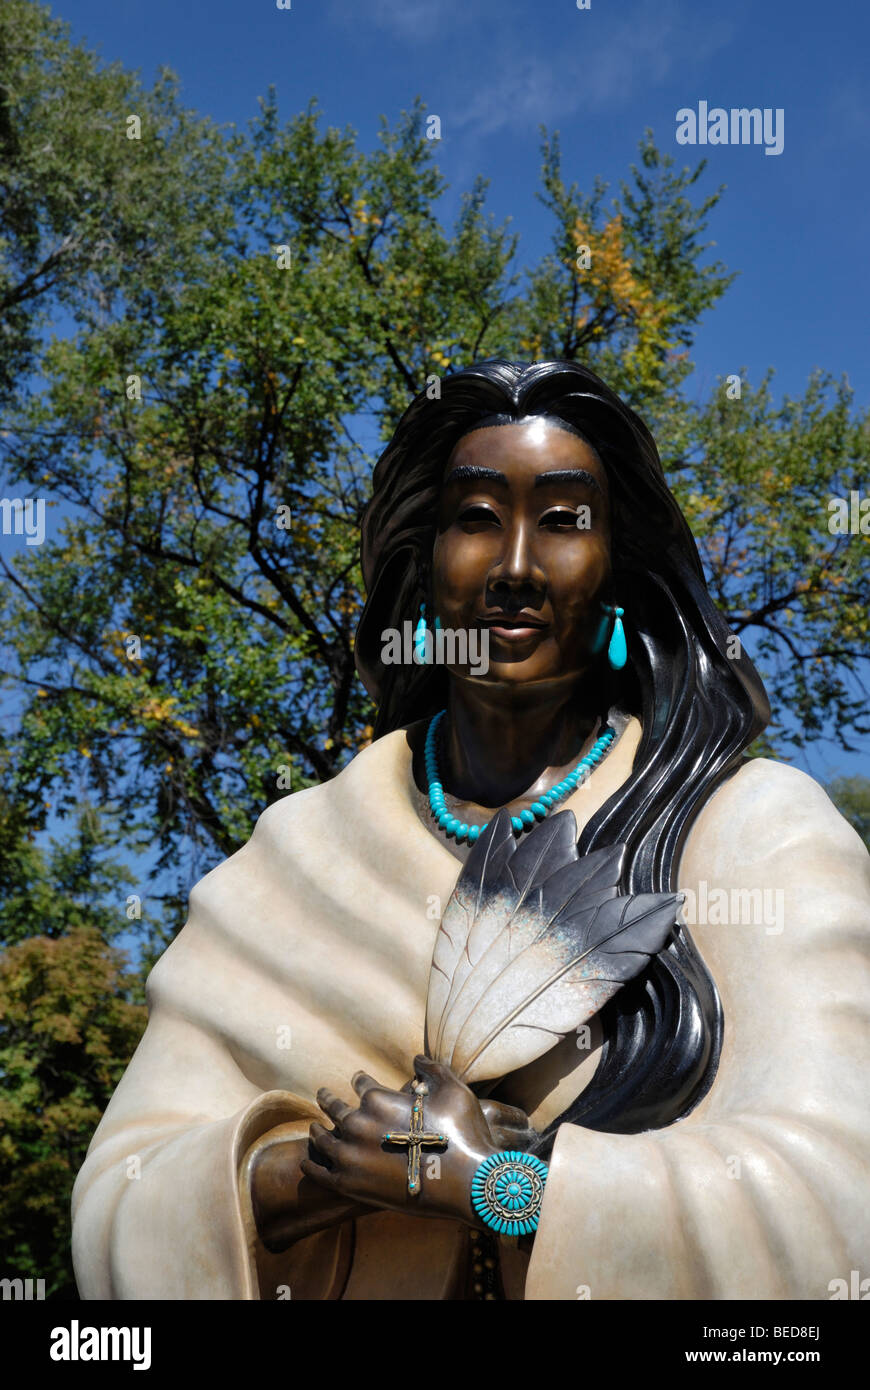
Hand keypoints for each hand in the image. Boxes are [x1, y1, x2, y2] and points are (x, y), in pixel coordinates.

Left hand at [300, 1055, 535, 1226]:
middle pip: (334, 1108)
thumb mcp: (452, 1089)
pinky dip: (311, 1165)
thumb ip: (431, 1069)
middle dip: (327, 1099)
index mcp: (377, 1099)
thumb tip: (416, 1058)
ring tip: (313, 1128)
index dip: (359, 1080)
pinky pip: (320, 1173)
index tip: (357, 1080)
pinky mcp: (348, 1185)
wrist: (465, 1183)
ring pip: (322, 1138)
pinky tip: (307, 1161)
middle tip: (322, 1095)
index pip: (360, 1083)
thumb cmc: (461, 1133)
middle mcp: (357, 1123)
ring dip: (316, 1130)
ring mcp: (349, 1155)